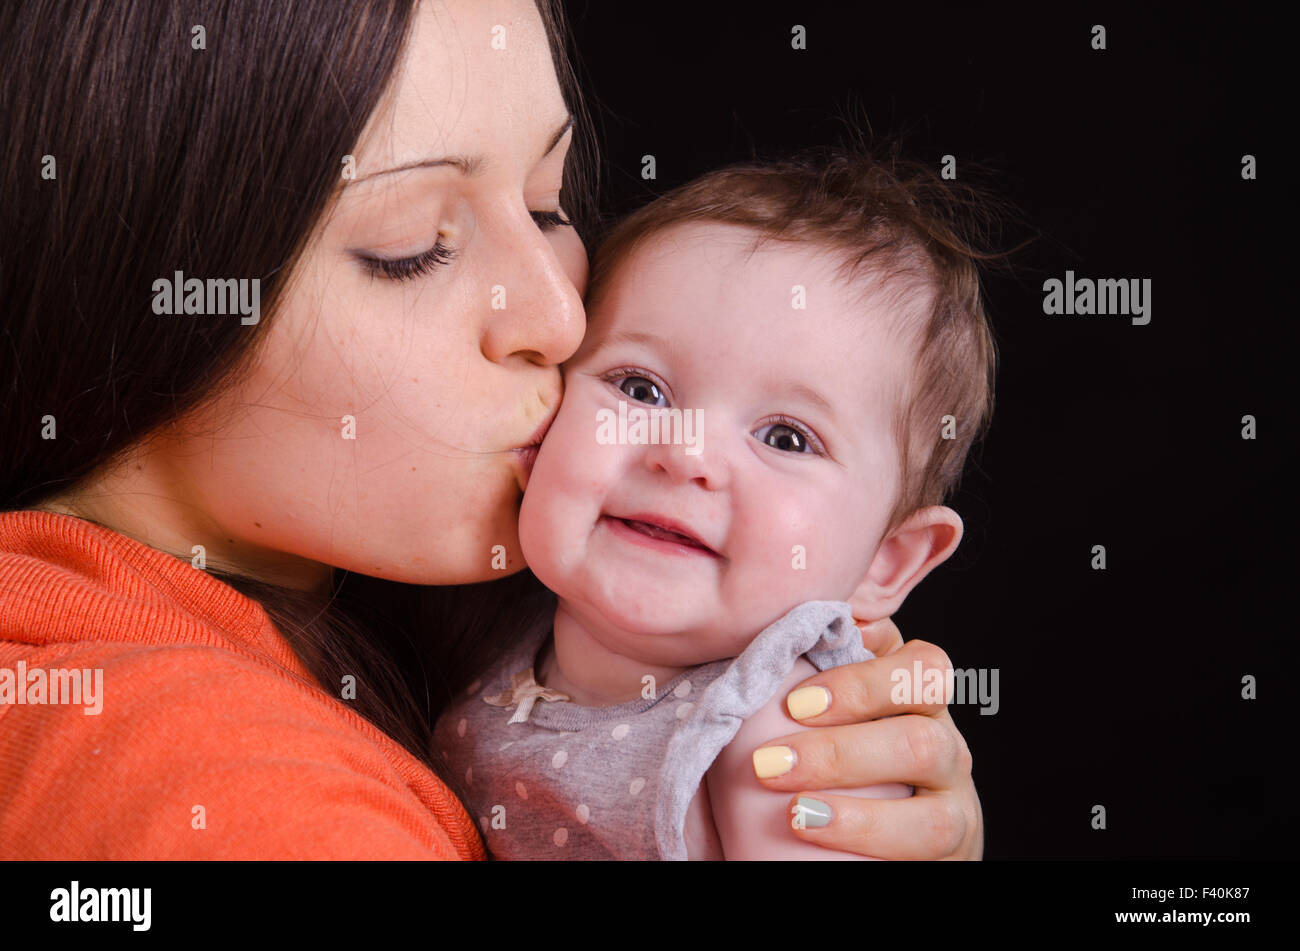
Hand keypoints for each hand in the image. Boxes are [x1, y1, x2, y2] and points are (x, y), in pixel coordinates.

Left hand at [754, 617, 983, 858]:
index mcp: (919, 702)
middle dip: (840, 751)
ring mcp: (956, 806)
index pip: (922, 667)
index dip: (861, 680)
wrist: (888, 847)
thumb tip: (799, 623)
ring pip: (931, 810)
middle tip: (768, 764)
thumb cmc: (848, 768)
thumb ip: (826, 667)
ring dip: (859, 811)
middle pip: (920, 737)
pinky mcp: (952, 855)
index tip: (795, 703)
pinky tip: (821, 837)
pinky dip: (871, 839)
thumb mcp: (840, 714)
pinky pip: (927, 848)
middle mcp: (947, 748)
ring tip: (796, 814)